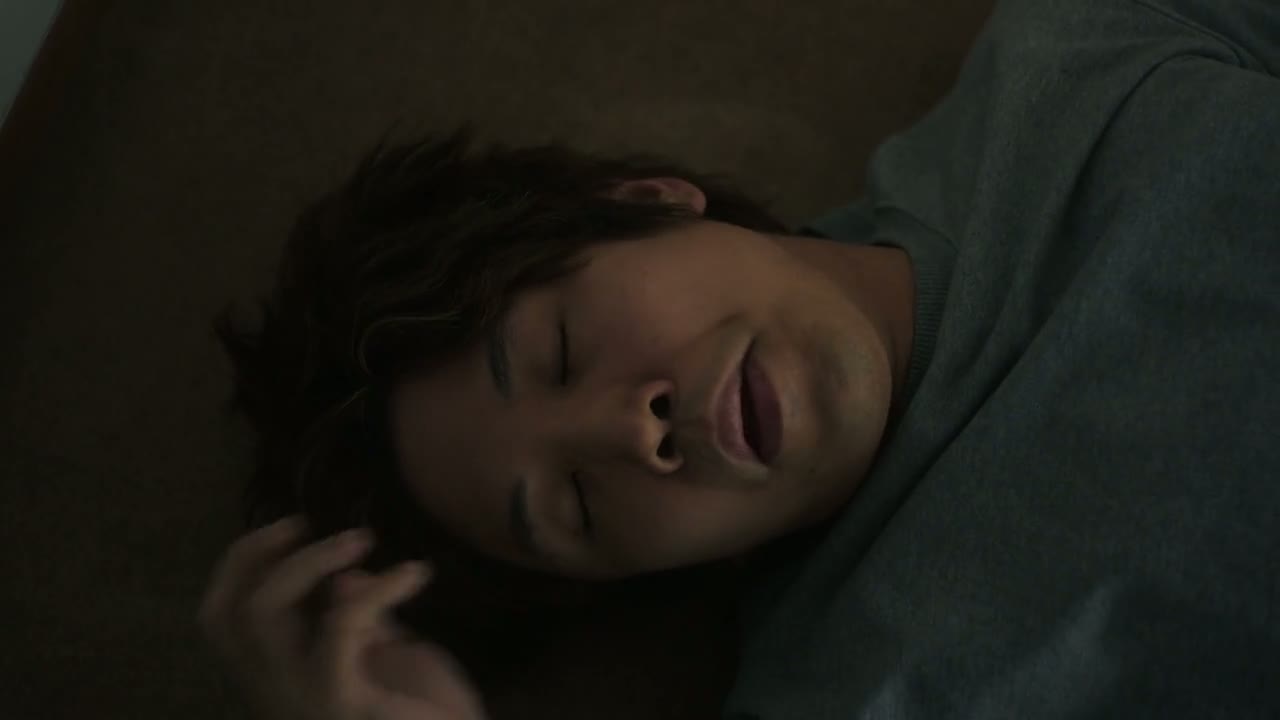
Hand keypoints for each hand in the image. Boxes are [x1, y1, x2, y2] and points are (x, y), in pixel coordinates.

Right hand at [198, 515, 488, 719]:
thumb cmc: (426, 710)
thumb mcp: (385, 654)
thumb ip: (356, 620)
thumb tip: (343, 578)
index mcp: (281, 679)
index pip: (223, 620)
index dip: (241, 565)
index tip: (292, 528)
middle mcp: (276, 694)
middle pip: (227, 614)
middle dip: (258, 553)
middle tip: (309, 525)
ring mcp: (301, 700)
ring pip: (262, 613)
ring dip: (310, 560)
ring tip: (362, 539)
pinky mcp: (340, 702)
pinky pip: (339, 625)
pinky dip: (376, 587)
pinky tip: (415, 573)